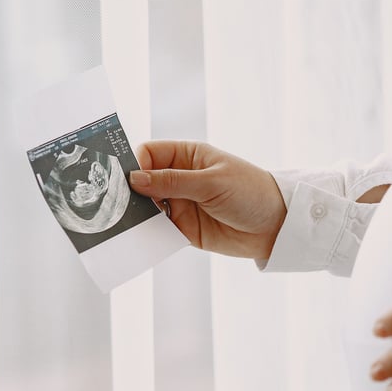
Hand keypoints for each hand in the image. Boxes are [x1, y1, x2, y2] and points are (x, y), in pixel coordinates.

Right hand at [129, 141, 286, 259]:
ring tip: (123, 222)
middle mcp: (180, 178)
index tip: (124, 179)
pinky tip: (139, 237)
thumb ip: (172, 181)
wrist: (276, 226)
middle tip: (115, 203)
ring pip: (147, 207)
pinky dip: (148, 233)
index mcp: (187, 156)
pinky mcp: (184, 228)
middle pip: (143, 181)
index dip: (134, 164)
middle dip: (130, 191)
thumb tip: (135, 179)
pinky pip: (159, 230)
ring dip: (136, 214)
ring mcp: (181, 204)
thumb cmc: (251, 192)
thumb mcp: (211, 182)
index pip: (149, 153)